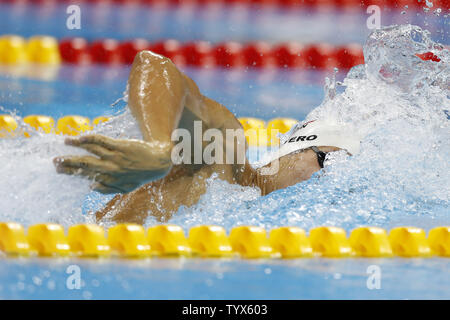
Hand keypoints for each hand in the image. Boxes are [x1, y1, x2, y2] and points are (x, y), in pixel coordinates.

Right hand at [54, 134, 171, 193]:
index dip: (72, 172)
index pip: (86, 175)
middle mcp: (110, 169)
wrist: (158, 163)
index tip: (59, 169)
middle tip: (54, 161)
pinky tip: (81, 137)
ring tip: (65, 143)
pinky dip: (91, 139)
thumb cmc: (141, 175)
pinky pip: (103, 141)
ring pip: (92, 151)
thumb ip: (108, 189)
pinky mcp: (121, 146)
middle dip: (69, 163)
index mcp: (110, 179)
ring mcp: (115, 157)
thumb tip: (91, 186)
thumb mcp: (125, 188)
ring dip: (76, 147)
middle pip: (85, 165)